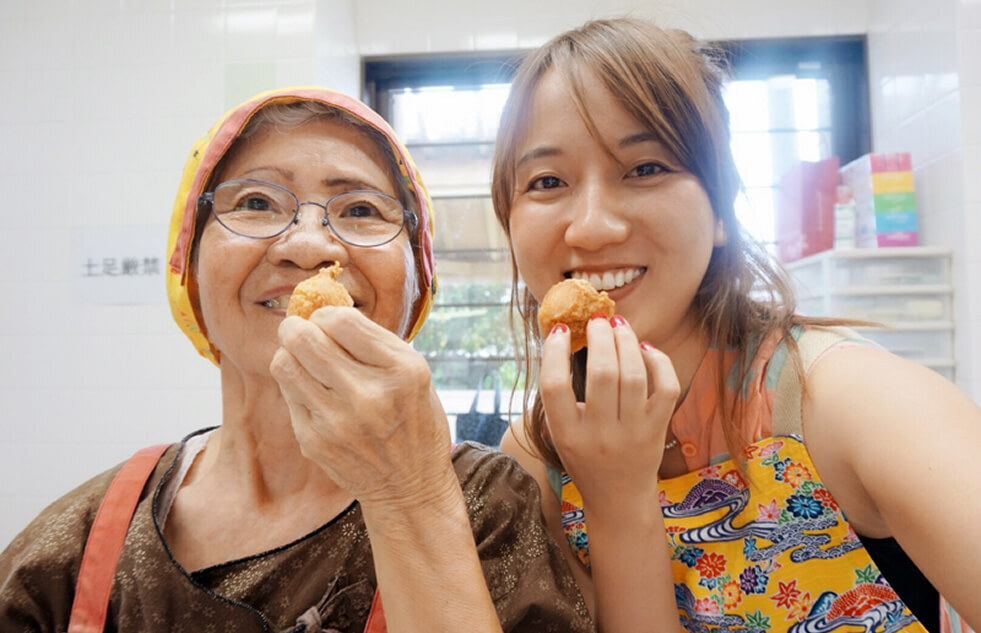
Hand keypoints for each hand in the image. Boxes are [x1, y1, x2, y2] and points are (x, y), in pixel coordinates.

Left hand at [270, 306, 455, 507]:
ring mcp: (338, 422)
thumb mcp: (415, 373)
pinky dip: (296, 385)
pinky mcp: (315, 441)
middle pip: (304, 338)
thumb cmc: (413, 420)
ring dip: (290, 354)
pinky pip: (288, 394)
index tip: (327, 320)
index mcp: (402, 371)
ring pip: (284, 363)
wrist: (409, 487)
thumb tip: (325, 309)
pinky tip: (314, 392)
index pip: (341, 321)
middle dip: (296, 327)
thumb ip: (374, 341)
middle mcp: (369, 395)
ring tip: (304, 359)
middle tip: (301, 330)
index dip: (326, 313)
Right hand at [540, 314, 679, 509]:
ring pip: (634, 375)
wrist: (618, 498)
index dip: (554, 352)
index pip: (554, 386)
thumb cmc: (584, 456)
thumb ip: (561, 395)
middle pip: (601, 373)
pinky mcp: (657, 430)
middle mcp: (599, 435)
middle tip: (597, 319)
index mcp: (567, 434)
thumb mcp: (562, 431)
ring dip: (626, 341)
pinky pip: (666, 387)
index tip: (560, 330)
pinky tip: (645, 348)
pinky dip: (658, 361)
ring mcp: (632, 433)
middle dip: (600, 337)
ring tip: (618, 325)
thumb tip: (564, 336)